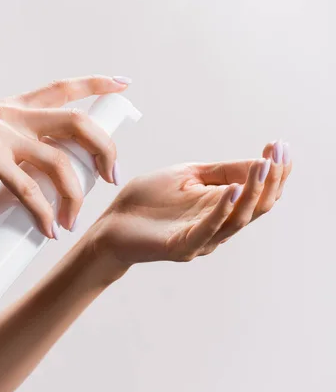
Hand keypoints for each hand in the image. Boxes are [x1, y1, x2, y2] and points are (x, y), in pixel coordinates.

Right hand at [0, 75, 130, 237]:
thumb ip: (17, 144)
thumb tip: (49, 171)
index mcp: (15, 105)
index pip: (63, 87)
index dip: (96, 83)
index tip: (123, 83)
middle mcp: (12, 113)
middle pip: (77, 122)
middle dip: (104, 149)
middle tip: (111, 176)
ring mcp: (0, 133)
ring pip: (58, 162)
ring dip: (75, 196)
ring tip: (72, 222)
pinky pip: (27, 189)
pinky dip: (43, 213)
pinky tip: (49, 230)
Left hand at [92, 141, 291, 265]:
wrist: (111, 225)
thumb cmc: (148, 201)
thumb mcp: (189, 175)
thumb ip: (222, 172)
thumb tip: (259, 161)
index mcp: (221, 206)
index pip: (259, 192)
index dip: (274, 171)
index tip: (280, 145)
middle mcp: (218, 224)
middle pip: (258, 206)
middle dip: (272, 179)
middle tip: (278, 153)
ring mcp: (202, 238)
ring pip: (239, 218)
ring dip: (254, 190)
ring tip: (263, 165)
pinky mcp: (182, 246)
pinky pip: (209, 229)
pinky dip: (223, 209)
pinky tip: (234, 189)